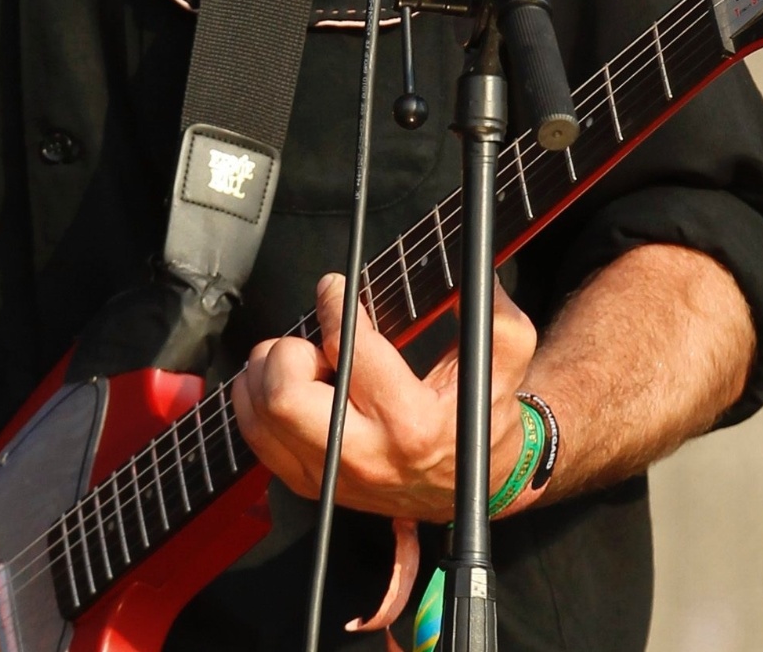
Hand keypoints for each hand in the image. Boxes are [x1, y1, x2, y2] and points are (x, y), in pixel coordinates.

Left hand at [231, 272, 538, 522]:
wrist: (475, 486)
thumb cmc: (482, 419)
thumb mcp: (505, 365)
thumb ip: (497, 320)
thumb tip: (481, 277)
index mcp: (411, 423)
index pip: (349, 350)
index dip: (334, 305)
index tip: (334, 288)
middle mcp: (365, 456)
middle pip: (283, 396)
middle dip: (288, 353)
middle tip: (312, 344)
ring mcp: (332, 478)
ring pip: (259, 416)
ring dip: (269, 376)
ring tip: (305, 365)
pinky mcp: (311, 486)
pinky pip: (257, 438)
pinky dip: (259, 402)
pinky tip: (294, 387)